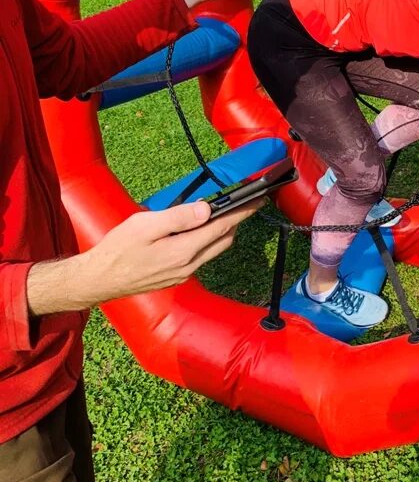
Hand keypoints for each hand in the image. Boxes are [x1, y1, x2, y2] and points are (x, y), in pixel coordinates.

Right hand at [79, 198, 265, 303]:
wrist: (99, 279)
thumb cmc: (117, 250)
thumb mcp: (145, 225)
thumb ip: (178, 217)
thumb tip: (207, 210)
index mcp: (183, 251)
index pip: (222, 228)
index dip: (241, 213)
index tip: (256, 201)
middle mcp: (188, 266)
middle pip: (222, 240)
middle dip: (236, 222)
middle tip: (244, 204)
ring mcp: (183, 274)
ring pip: (213, 250)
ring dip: (222, 232)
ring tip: (224, 214)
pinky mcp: (175, 276)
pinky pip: (201, 257)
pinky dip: (207, 242)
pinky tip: (198, 231)